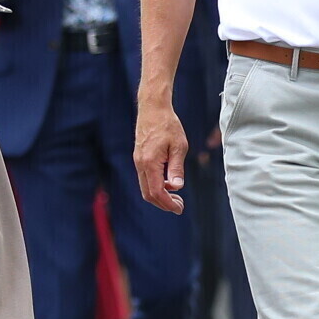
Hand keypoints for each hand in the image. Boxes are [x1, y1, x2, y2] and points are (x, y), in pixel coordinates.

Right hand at [135, 99, 188, 213]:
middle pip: (148, 194)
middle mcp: (141, 164)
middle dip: (163, 203)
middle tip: (179, 206)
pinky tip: (169, 183)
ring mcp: (138, 161)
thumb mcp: (178, 146)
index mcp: (150, 163)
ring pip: (146, 187)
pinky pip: (146, 178)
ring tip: (176, 197)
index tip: (179, 209)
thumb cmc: (168, 125)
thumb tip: (177, 187)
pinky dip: (156, 186)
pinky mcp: (139, 158)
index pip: (157, 192)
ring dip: (160, 195)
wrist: (153, 108)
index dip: (168, 204)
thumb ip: (176, 168)